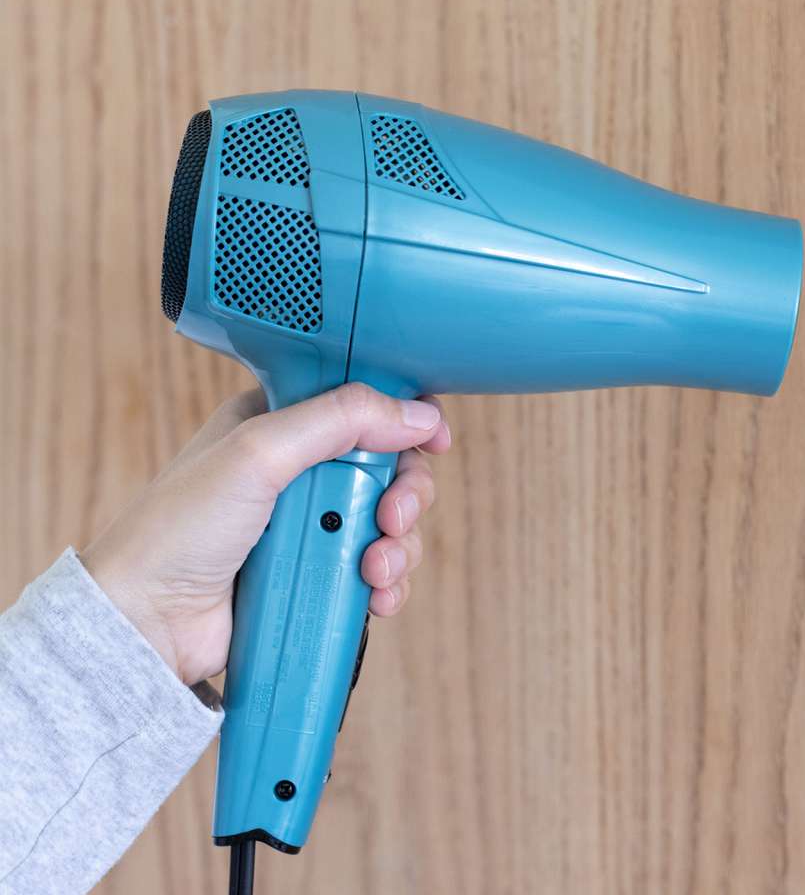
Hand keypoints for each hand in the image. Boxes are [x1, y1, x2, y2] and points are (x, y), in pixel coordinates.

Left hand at [81, 383, 452, 684]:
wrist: (147, 622)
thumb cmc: (176, 530)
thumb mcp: (259, 451)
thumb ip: (341, 420)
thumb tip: (417, 413)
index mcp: (280, 425)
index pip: (363, 406)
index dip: (404, 420)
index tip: (433, 439)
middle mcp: (299, 473)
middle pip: (391, 468)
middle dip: (406, 494)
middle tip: (392, 515)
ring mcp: (310, 527)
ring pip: (392, 525)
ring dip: (398, 546)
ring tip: (373, 566)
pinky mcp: (317, 576)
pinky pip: (379, 573)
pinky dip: (387, 584)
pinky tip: (374, 593)